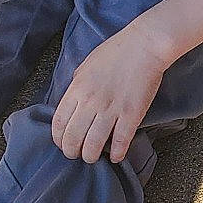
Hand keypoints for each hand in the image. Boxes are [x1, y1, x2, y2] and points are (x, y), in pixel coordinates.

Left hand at [51, 18, 170, 163]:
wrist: (144, 45)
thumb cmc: (116, 51)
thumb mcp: (86, 65)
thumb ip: (77, 84)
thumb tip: (73, 100)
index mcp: (77, 88)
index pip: (59, 122)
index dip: (58, 138)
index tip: (62, 143)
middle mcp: (91, 101)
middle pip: (73, 137)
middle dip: (72, 151)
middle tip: (75, 154)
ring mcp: (111, 109)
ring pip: (93, 144)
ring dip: (90, 156)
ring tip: (92, 157)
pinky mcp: (131, 114)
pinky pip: (120, 140)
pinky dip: (117, 153)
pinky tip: (116, 156)